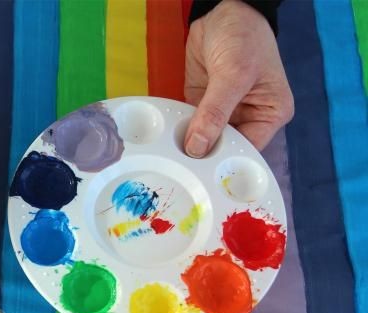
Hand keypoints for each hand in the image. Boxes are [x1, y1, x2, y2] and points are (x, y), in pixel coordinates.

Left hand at [184, 0, 293, 156]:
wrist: (222, 10)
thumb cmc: (244, 37)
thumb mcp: (234, 74)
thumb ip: (216, 111)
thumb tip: (199, 146)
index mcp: (269, 114)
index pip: (249, 149)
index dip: (227, 161)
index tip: (204, 170)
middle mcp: (248, 117)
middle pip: (225, 148)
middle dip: (206, 154)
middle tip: (184, 165)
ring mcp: (223, 113)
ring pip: (205, 139)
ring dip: (190, 143)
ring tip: (174, 152)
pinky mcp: (202, 105)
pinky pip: (190, 125)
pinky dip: (180, 130)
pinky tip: (170, 137)